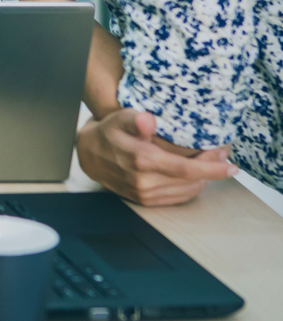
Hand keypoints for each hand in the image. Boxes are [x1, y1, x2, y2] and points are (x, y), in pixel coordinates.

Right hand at [76, 108, 235, 205]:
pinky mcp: (144, 201)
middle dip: (212, 169)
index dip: (212, 168)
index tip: (231, 165)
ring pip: (187, 190)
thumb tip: (147, 120)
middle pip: (191, 180)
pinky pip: (177, 197)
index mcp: (142, 160)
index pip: (186, 169)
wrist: (89, 155)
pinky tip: (194, 177)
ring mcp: (144, 194)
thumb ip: (134, 119)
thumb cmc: (108, 134)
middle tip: (222, 156)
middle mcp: (144, 181)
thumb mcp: (119, 119)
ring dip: (203, 179)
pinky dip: (190, 187)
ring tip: (211, 165)